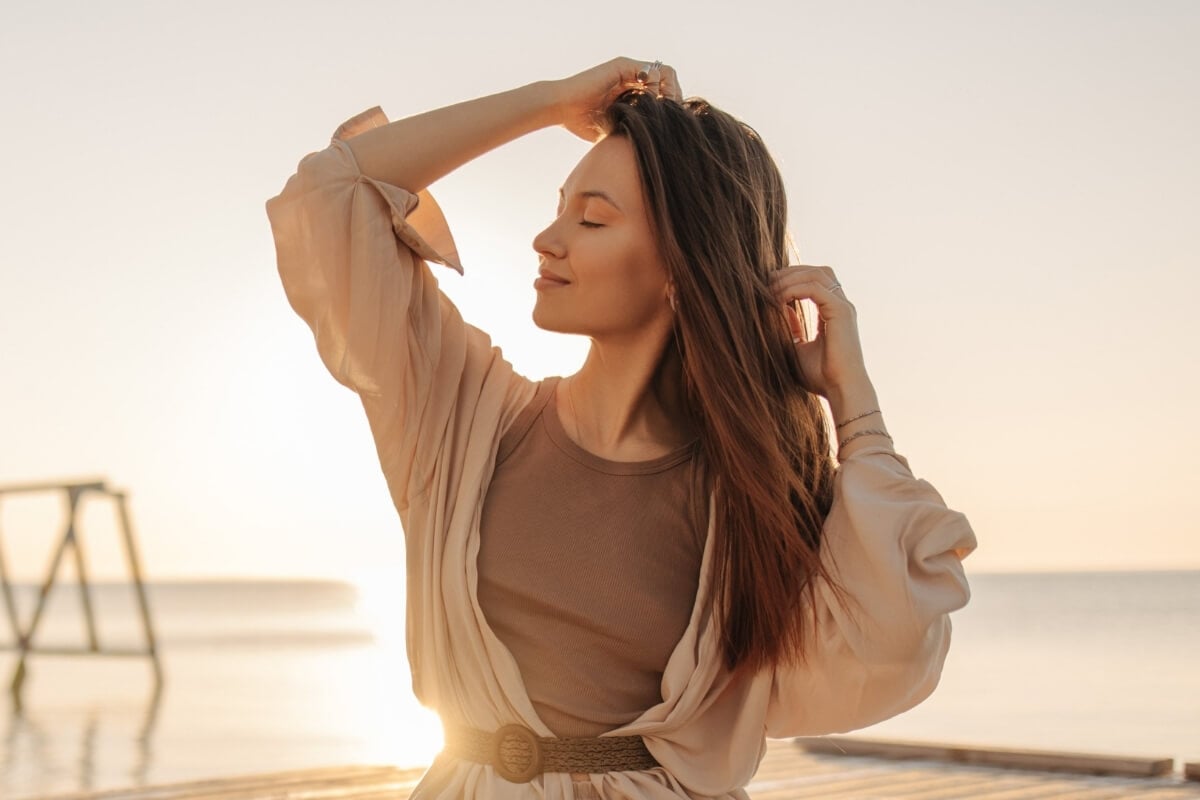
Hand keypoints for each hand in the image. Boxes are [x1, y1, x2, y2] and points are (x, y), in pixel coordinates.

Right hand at [551, 57, 682, 141]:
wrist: (561, 109)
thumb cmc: (581, 123)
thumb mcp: (615, 130)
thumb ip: (631, 132)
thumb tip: (651, 152)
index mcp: (632, 90)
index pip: (663, 92)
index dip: (671, 105)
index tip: (672, 122)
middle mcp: (632, 77)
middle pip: (669, 79)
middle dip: (675, 96)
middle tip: (673, 114)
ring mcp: (628, 70)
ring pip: (664, 72)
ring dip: (669, 90)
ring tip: (663, 107)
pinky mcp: (622, 66)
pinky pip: (650, 70)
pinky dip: (655, 85)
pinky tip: (649, 100)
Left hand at [770, 265, 870, 399]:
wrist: (840, 391)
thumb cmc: (821, 377)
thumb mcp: (798, 348)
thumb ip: (791, 328)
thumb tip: (779, 308)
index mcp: (835, 312)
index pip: (816, 281)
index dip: (793, 279)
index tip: (769, 287)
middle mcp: (841, 306)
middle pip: (817, 272)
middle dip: (790, 272)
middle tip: (767, 282)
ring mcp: (843, 307)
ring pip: (816, 275)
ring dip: (790, 278)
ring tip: (770, 290)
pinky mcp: (841, 312)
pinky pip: (815, 288)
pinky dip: (794, 289)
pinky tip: (779, 299)